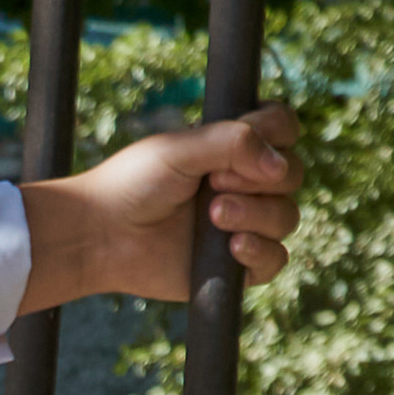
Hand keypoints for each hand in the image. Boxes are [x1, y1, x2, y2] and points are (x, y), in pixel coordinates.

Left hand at [22, 101, 301, 314]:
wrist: (102, 235)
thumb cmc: (133, 184)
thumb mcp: (180, 148)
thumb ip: (233, 142)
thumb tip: (280, 165)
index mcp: (235, 148)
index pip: (285, 130)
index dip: (278, 135)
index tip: (243, 144)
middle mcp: (245, 183)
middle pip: (292, 175)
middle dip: (259, 179)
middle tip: (213, 184)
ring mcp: (244, 224)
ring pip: (287, 217)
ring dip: (256, 213)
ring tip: (213, 215)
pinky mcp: (236, 265)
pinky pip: (276, 260)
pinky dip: (260, 252)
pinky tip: (232, 247)